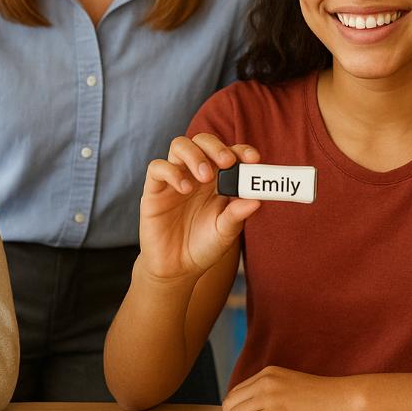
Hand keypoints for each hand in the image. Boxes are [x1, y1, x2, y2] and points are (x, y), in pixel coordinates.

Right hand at [138, 133, 261, 281]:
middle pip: (203, 141)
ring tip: (205, 177)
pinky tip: (184, 189)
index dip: (241, 150)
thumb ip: (237, 215)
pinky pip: (157, 167)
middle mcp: (196, 174)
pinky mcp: (154, 190)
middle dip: (216, 147)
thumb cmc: (203, 247)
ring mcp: (175, 179)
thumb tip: (257, 200)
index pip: (229, 154)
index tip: (253, 159)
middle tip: (227, 162)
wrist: (176, 269)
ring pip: (179, 145)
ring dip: (194, 155)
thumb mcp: (225, 233)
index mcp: (218, 181)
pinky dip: (171, 172)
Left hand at [222, 366, 361, 410]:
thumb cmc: (321, 397)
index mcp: (267, 374)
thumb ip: (268, 389)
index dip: (240, 410)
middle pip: (231, 405)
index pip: (234, 394)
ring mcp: (271, 398)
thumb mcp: (289, 383)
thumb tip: (247, 406)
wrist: (345, 399)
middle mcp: (265, 382)